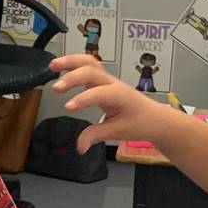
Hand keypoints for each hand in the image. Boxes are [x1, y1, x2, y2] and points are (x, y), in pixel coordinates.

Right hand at [49, 56, 172, 151]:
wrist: (154, 118)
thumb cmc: (141, 122)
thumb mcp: (118, 132)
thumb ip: (96, 136)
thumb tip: (79, 146)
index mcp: (119, 95)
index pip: (99, 93)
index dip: (83, 98)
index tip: (68, 107)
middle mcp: (112, 83)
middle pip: (91, 70)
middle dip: (72, 77)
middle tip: (56, 88)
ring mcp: (107, 80)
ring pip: (89, 62)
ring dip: (70, 62)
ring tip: (53, 65)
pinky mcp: (102, 81)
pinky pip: (88, 67)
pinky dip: (73, 64)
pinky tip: (60, 67)